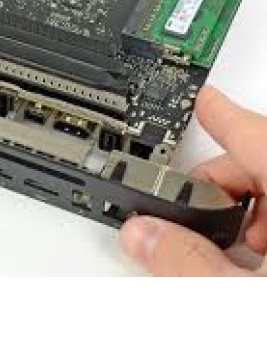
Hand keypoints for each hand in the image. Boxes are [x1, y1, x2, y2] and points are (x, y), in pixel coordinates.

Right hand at [120, 86, 266, 276]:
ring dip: (241, 210)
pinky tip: (249, 256)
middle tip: (188, 204)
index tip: (203, 99)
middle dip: (219, 182)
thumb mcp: (239, 299)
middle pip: (261, 165)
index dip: (223, 115)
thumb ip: (186, 263)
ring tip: (222, 243)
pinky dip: (261, 227)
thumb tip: (143, 234)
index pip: (258, 138)